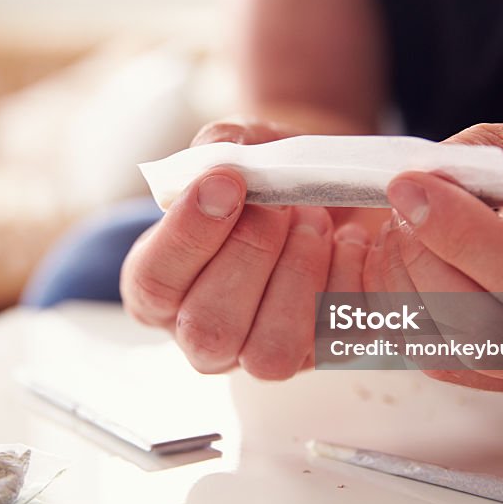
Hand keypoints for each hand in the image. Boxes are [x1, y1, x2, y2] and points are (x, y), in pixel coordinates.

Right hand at [121, 118, 370, 379]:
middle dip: (250, 253)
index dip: (188, 234)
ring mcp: (260, 355)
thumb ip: (222, 146)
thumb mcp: (240, 147)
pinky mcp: (319, 357)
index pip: (154, 282)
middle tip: (280, 204)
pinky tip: (347, 240)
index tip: (227, 182)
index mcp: (160, 288)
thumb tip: (223, 156)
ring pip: (270, 353)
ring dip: (298, 274)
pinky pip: (334, 342)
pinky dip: (346, 283)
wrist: (329, 191)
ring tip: (314, 220)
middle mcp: (203, 336)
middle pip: (208, 327)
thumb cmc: (268, 179)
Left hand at [363, 107, 502, 400]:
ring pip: (445, 347)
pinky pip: (425, 353)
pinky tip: (398, 256)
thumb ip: (499, 151)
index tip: (410, 186)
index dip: (462, 233)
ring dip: (401, 278)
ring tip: (403, 223)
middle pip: (484, 328)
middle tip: (404, 200)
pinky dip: (397, 302)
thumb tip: (426, 173)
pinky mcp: (497, 382)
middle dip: (424, 254)